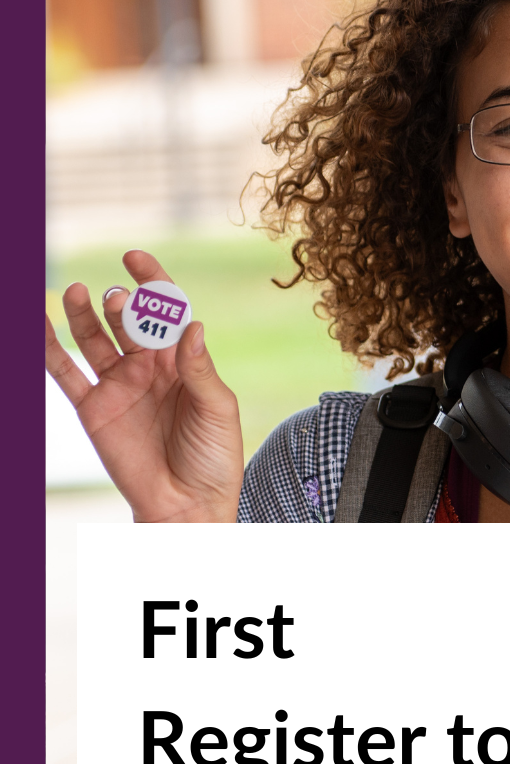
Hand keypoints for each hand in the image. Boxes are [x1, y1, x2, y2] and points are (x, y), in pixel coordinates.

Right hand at [46, 250, 243, 522]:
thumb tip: (193, 325)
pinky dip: (48, 348)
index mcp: (183, 362)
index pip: (166, 312)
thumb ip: (200, 369)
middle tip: (118, 299)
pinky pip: (64, 372)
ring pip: (94, 338)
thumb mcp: (218, 410)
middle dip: (122, 306)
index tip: (136, 258)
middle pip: (129, 321)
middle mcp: (148, 367)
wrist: (188, 505)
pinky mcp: (93, 408)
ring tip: (75, 291)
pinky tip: (37, 323)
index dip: (153, 283)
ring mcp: (118, 385)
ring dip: (84, 314)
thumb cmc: (214, 459)